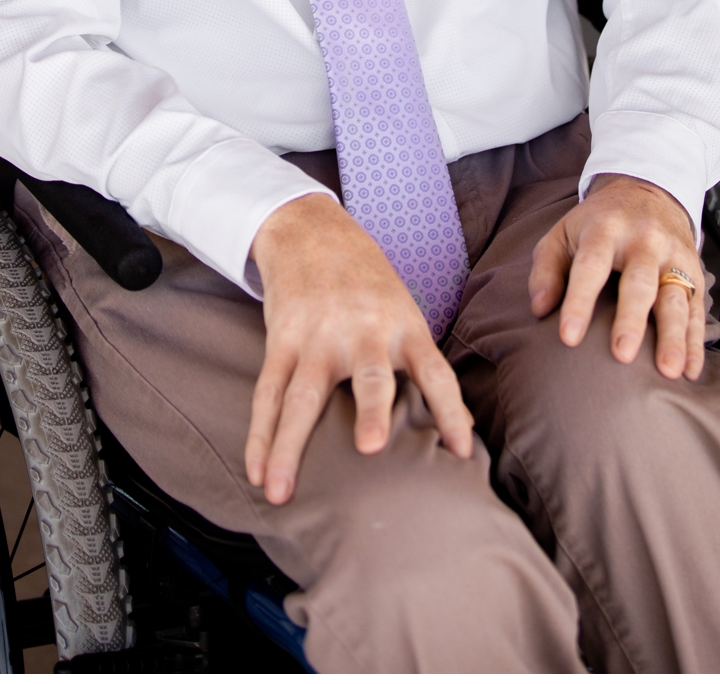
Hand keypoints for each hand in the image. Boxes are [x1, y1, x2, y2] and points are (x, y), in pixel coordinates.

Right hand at [245, 193, 475, 504]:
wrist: (310, 231)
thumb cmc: (367, 284)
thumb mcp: (405, 313)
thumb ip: (421, 367)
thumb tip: (457, 429)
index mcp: (405, 328)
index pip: (436, 374)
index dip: (451, 412)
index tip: (463, 451)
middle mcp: (362, 334)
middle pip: (367, 377)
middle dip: (371, 412)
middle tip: (371, 449)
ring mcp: (315, 339)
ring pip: (301, 397)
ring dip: (289, 446)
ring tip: (280, 489)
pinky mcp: (281, 341)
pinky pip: (267, 394)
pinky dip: (260, 436)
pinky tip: (256, 471)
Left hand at [528, 173, 706, 380]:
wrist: (647, 192)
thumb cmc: (596, 223)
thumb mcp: (562, 233)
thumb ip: (546, 269)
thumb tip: (539, 309)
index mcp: (604, 230)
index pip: (590, 267)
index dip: (578, 302)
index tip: (568, 337)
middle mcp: (644, 242)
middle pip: (639, 284)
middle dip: (631, 321)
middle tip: (622, 356)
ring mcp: (673, 257)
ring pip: (676, 299)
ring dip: (674, 337)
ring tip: (668, 372)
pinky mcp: (696, 272)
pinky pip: (697, 310)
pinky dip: (696, 342)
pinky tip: (691, 370)